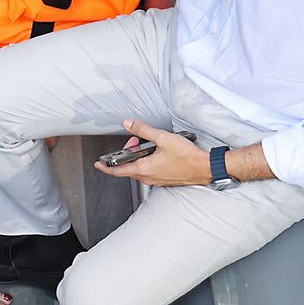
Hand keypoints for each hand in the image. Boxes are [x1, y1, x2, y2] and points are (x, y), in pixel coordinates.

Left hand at [92, 118, 209, 186]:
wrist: (204, 167)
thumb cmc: (187, 157)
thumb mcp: (162, 138)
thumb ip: (143, 130)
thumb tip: (128, 123)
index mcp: (144, 169)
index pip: (118, 171)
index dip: (106, 167)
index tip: (99, 164)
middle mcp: (148, 177)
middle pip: (129, 166)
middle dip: (128, 153)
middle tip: (135, 140)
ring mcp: (156, 180)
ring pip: (139, 168)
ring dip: (139, 156)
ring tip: (147, 143)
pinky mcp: (164, 179)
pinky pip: (149, 170)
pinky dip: (147, 161)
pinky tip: (156, 151)